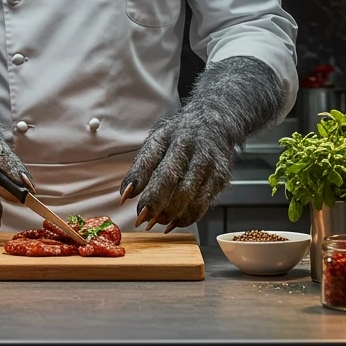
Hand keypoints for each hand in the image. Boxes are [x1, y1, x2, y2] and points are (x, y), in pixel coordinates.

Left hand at [119, 107, 232, 231]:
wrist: (215, 123)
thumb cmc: (180, 136)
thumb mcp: (157, 141)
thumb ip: (140, 168)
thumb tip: (125, 196)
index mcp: (170, 137)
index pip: (150, 159)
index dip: (138, 182)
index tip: (127, 201)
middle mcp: (191, 149)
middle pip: (171, 179)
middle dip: (155, 203)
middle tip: (142, 220)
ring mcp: (209, 164)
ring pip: (189, 196)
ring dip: (170, 214)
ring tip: (157, 221)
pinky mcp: (221, 179)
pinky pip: (202, 205)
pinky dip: (186, 218)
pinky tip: (173, 221)